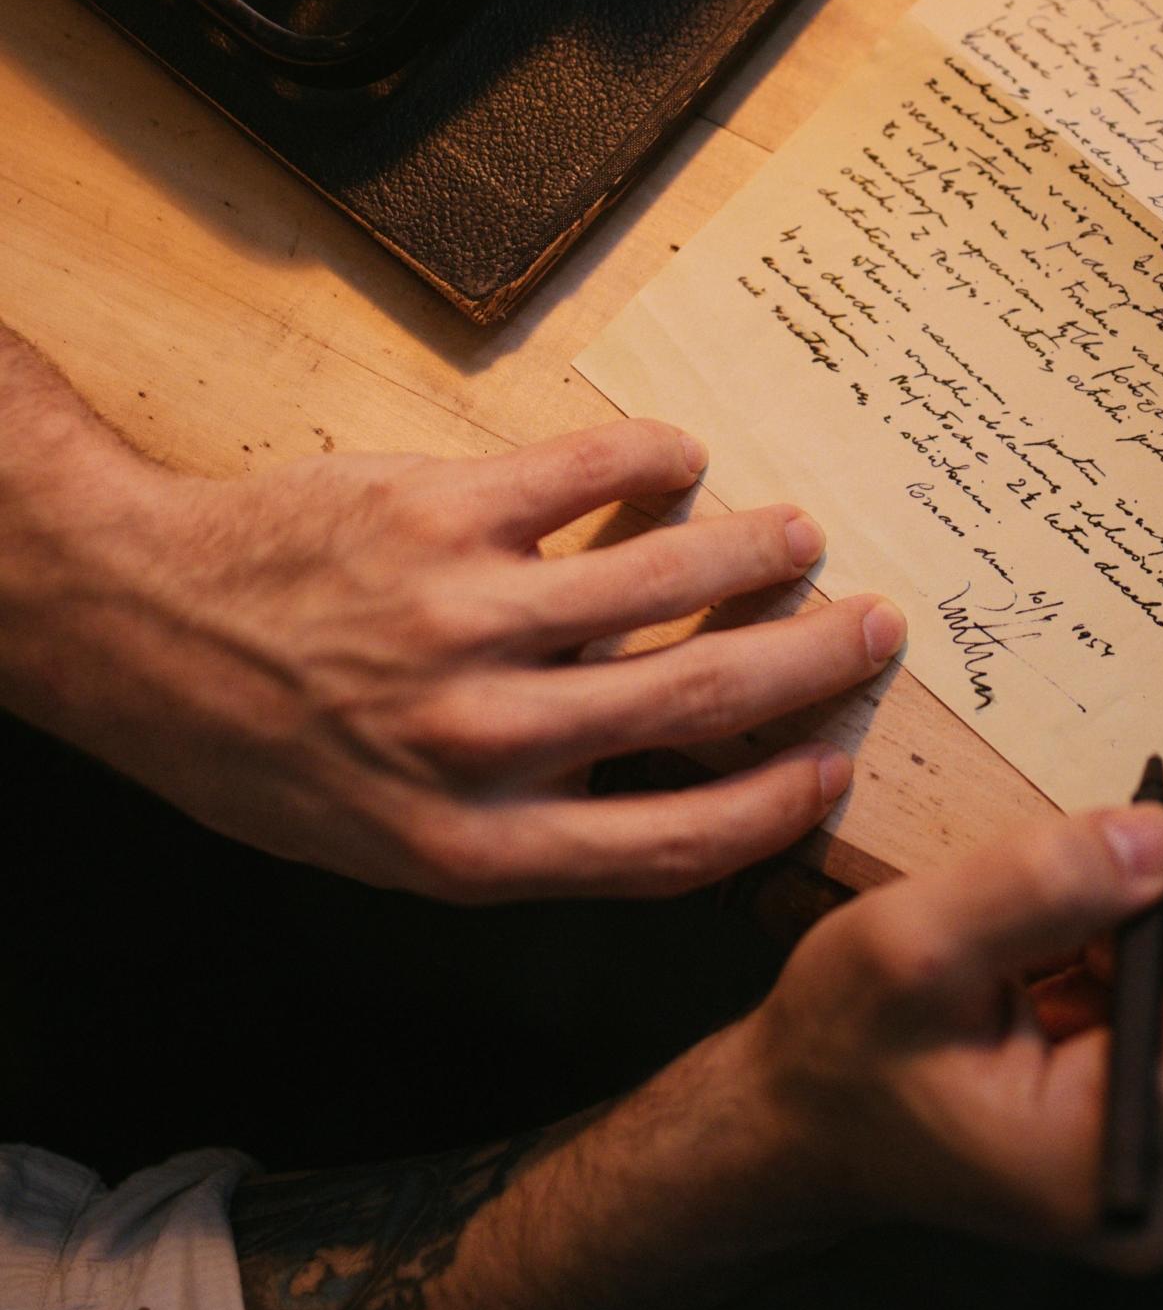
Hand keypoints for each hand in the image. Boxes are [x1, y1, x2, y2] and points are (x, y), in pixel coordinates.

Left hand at [3, 412, 902, 900]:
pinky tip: (682, 462)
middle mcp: (483, 741)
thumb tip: (660, 780)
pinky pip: (591, 474)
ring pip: (666, 576)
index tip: (833, 770)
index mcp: (473, 847)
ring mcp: (468, 618)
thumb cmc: (263, 751)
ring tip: (798, 537)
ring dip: (756, 551)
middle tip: (874, 628)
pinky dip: (657, 463)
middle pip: (698, 700)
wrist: (141, 628)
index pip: (674, 844)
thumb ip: (521, 827)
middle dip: (810, 663)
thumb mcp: (384, 841)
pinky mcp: (442, 511)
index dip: (774, 808)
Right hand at [745, 804, 1162, 1267]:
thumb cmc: (839, 1047)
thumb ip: (1040, 885)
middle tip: (1093, 860)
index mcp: (1102, 1164)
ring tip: (1051, 924)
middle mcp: (1153, 1197)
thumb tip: (1160, 838)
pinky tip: (1058, 962)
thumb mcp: (914, 941)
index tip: (1161, 821)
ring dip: (1149, 941)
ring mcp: (1153, 1180)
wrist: (800, 1125)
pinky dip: (1132, 972)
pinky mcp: (1142, 1151)